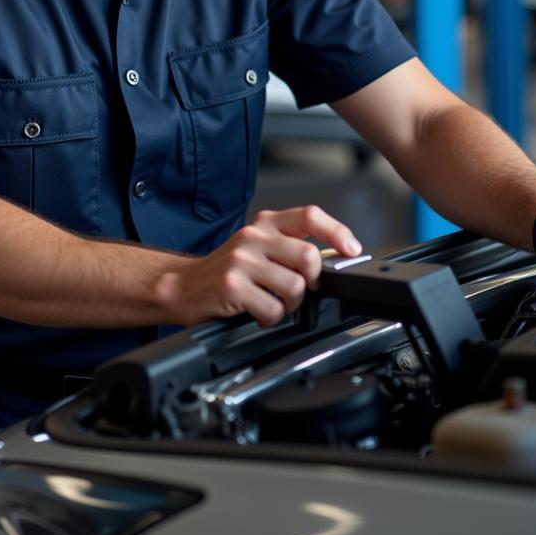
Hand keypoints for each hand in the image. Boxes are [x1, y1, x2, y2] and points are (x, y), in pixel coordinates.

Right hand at [155, 205, 360, 327]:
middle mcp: (254, 236)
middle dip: (312, 282)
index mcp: (266, 223)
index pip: (310, 216)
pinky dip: (272, 318)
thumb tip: (333, 258)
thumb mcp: (258, 246)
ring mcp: (242, 260)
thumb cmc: (228, 269)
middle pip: (308, 257)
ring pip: (294, 286)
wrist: (184, 286)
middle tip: (300, 291)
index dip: (337, 232)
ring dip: (291, 305)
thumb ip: (289, 245)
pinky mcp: (232, 285)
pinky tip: (259, 312)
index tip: (351, 250)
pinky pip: (273, 308)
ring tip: (276, 303)